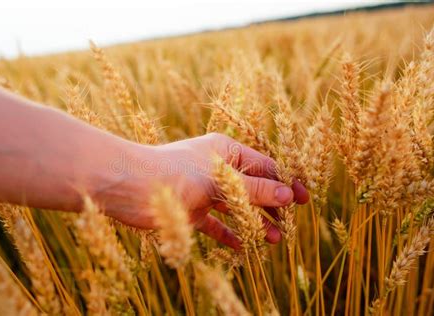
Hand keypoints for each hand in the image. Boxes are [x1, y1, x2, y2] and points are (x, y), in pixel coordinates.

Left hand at [98, 133, 308, 248]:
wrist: (129, 186)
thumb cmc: (174, 172)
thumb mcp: (219, 179)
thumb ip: (252, 189)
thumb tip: (287, 195)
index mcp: (226, 150)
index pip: (264, 166)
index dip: (284, 182)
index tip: (303, 199)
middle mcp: (217, 169)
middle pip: (253, 187)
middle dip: (272, 205)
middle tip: (289, 224)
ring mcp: (205, 190)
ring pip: (237, 207)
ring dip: (255, 221)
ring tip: (273, 239)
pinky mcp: (192, 210)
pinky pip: (216, 224)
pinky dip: (229, 234)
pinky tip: (244, 246)